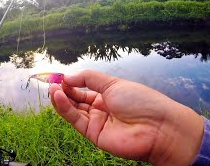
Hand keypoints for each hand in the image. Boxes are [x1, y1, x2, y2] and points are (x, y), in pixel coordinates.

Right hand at [50, 70, 203, 165]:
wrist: (158, 127)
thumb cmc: (141, 101)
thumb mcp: (113, 83)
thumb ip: (88, 78)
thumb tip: (68, 76)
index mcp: (107, 95)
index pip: (83, 87)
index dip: (71, 82)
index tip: (59, 76)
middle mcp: (100, 108)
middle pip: (76, 99)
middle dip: (63, 90)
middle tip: (52, 81)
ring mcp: (96, 121)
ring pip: (73, 109)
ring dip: (61, 98)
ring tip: (52, 88)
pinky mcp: (93, 133)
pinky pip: (75, 119)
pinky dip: (65, 108)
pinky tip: (58, 96)